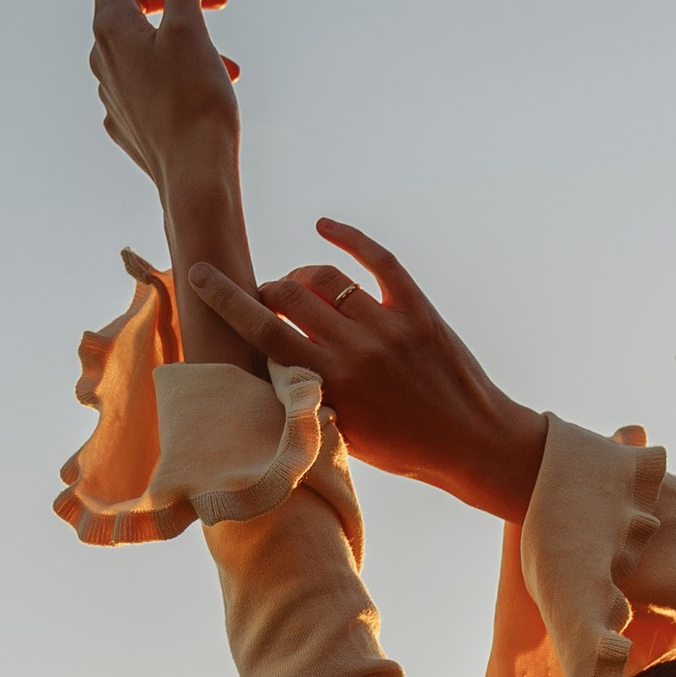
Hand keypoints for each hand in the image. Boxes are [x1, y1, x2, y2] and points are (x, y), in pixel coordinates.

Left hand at [90, 0, 239, 190]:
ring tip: (228, 59)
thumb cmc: (193, 104)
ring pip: (147, 48)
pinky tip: (210, 88)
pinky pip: (152, 84)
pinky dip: (180, 72)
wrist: (195, 180)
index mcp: (110, 28)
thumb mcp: (191, 31)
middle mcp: (102, 59)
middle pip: (131, 6)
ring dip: (186, 38)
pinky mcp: (130, 125)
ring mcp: (114, 95)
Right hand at [190, 224, 549, 521]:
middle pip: (289, 293)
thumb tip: (269, 365)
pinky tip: (325, 226)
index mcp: (332, 383)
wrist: (474, 445)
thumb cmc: (407, 450)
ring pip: (326, 276)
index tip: (201, 275)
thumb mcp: (347, 434)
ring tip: (298, 287)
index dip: (226, 298)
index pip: (264, 331)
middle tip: (267, 300)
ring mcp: (389, 324)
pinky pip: (377, 258)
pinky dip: (347, 237)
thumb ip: (307, 396)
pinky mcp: (418, 308)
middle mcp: (357, 348)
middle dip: (268, 290)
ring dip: (302, 275)